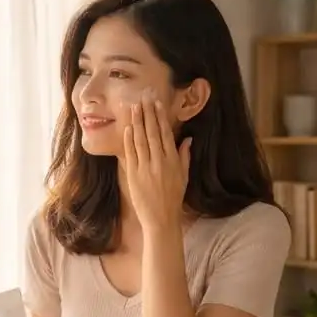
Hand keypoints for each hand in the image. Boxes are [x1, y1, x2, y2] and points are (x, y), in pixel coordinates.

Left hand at [122, 89, 190, 231]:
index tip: (157, 104)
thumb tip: (188, 139)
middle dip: (147, 114)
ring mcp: (145, 168)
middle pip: (152, 133)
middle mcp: (159, 162)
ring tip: (134, 107)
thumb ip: (184, 156)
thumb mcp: (184, 176)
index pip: (165, 134)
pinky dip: (129, 140)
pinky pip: (130, 153)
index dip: (160, 117)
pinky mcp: (134, 175)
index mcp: (173, 161)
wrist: (161, 219)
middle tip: (143, 97)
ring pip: (140, 140)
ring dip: (137, 122)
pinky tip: (128, 127)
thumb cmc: (173, 198)